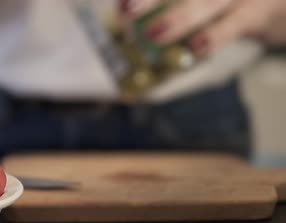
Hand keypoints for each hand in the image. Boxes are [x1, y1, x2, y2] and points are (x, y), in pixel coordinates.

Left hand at [120, 0, 285, 55]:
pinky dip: (215, 36)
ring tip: (153, 33)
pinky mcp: (259, 12)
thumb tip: (123, 12)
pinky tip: (197, 48)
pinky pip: (235, 24)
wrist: (280, 6)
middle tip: (126, 10)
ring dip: (181, 18)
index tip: (122, 6)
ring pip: (210, 1)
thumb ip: (166, 3)